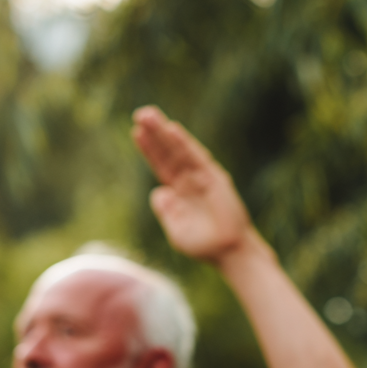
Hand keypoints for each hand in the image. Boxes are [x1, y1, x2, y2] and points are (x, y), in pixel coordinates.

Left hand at [131, 106, 253, 263]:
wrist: (230, 253)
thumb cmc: (205, 247)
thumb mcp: (177, 232)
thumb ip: (166, 212)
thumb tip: (159, 191)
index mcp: (180, 193)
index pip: (162, 165)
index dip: (149, 149)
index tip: (136, 132)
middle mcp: (191, 181)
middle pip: (169, 153)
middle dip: (155, 134)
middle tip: (140, 114)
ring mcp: (204, 177)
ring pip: (180, 150)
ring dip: (164, 132)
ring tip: (148, 115)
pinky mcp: (216, 178)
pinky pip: (197, 158)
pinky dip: (184, 143)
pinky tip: (172, 129)